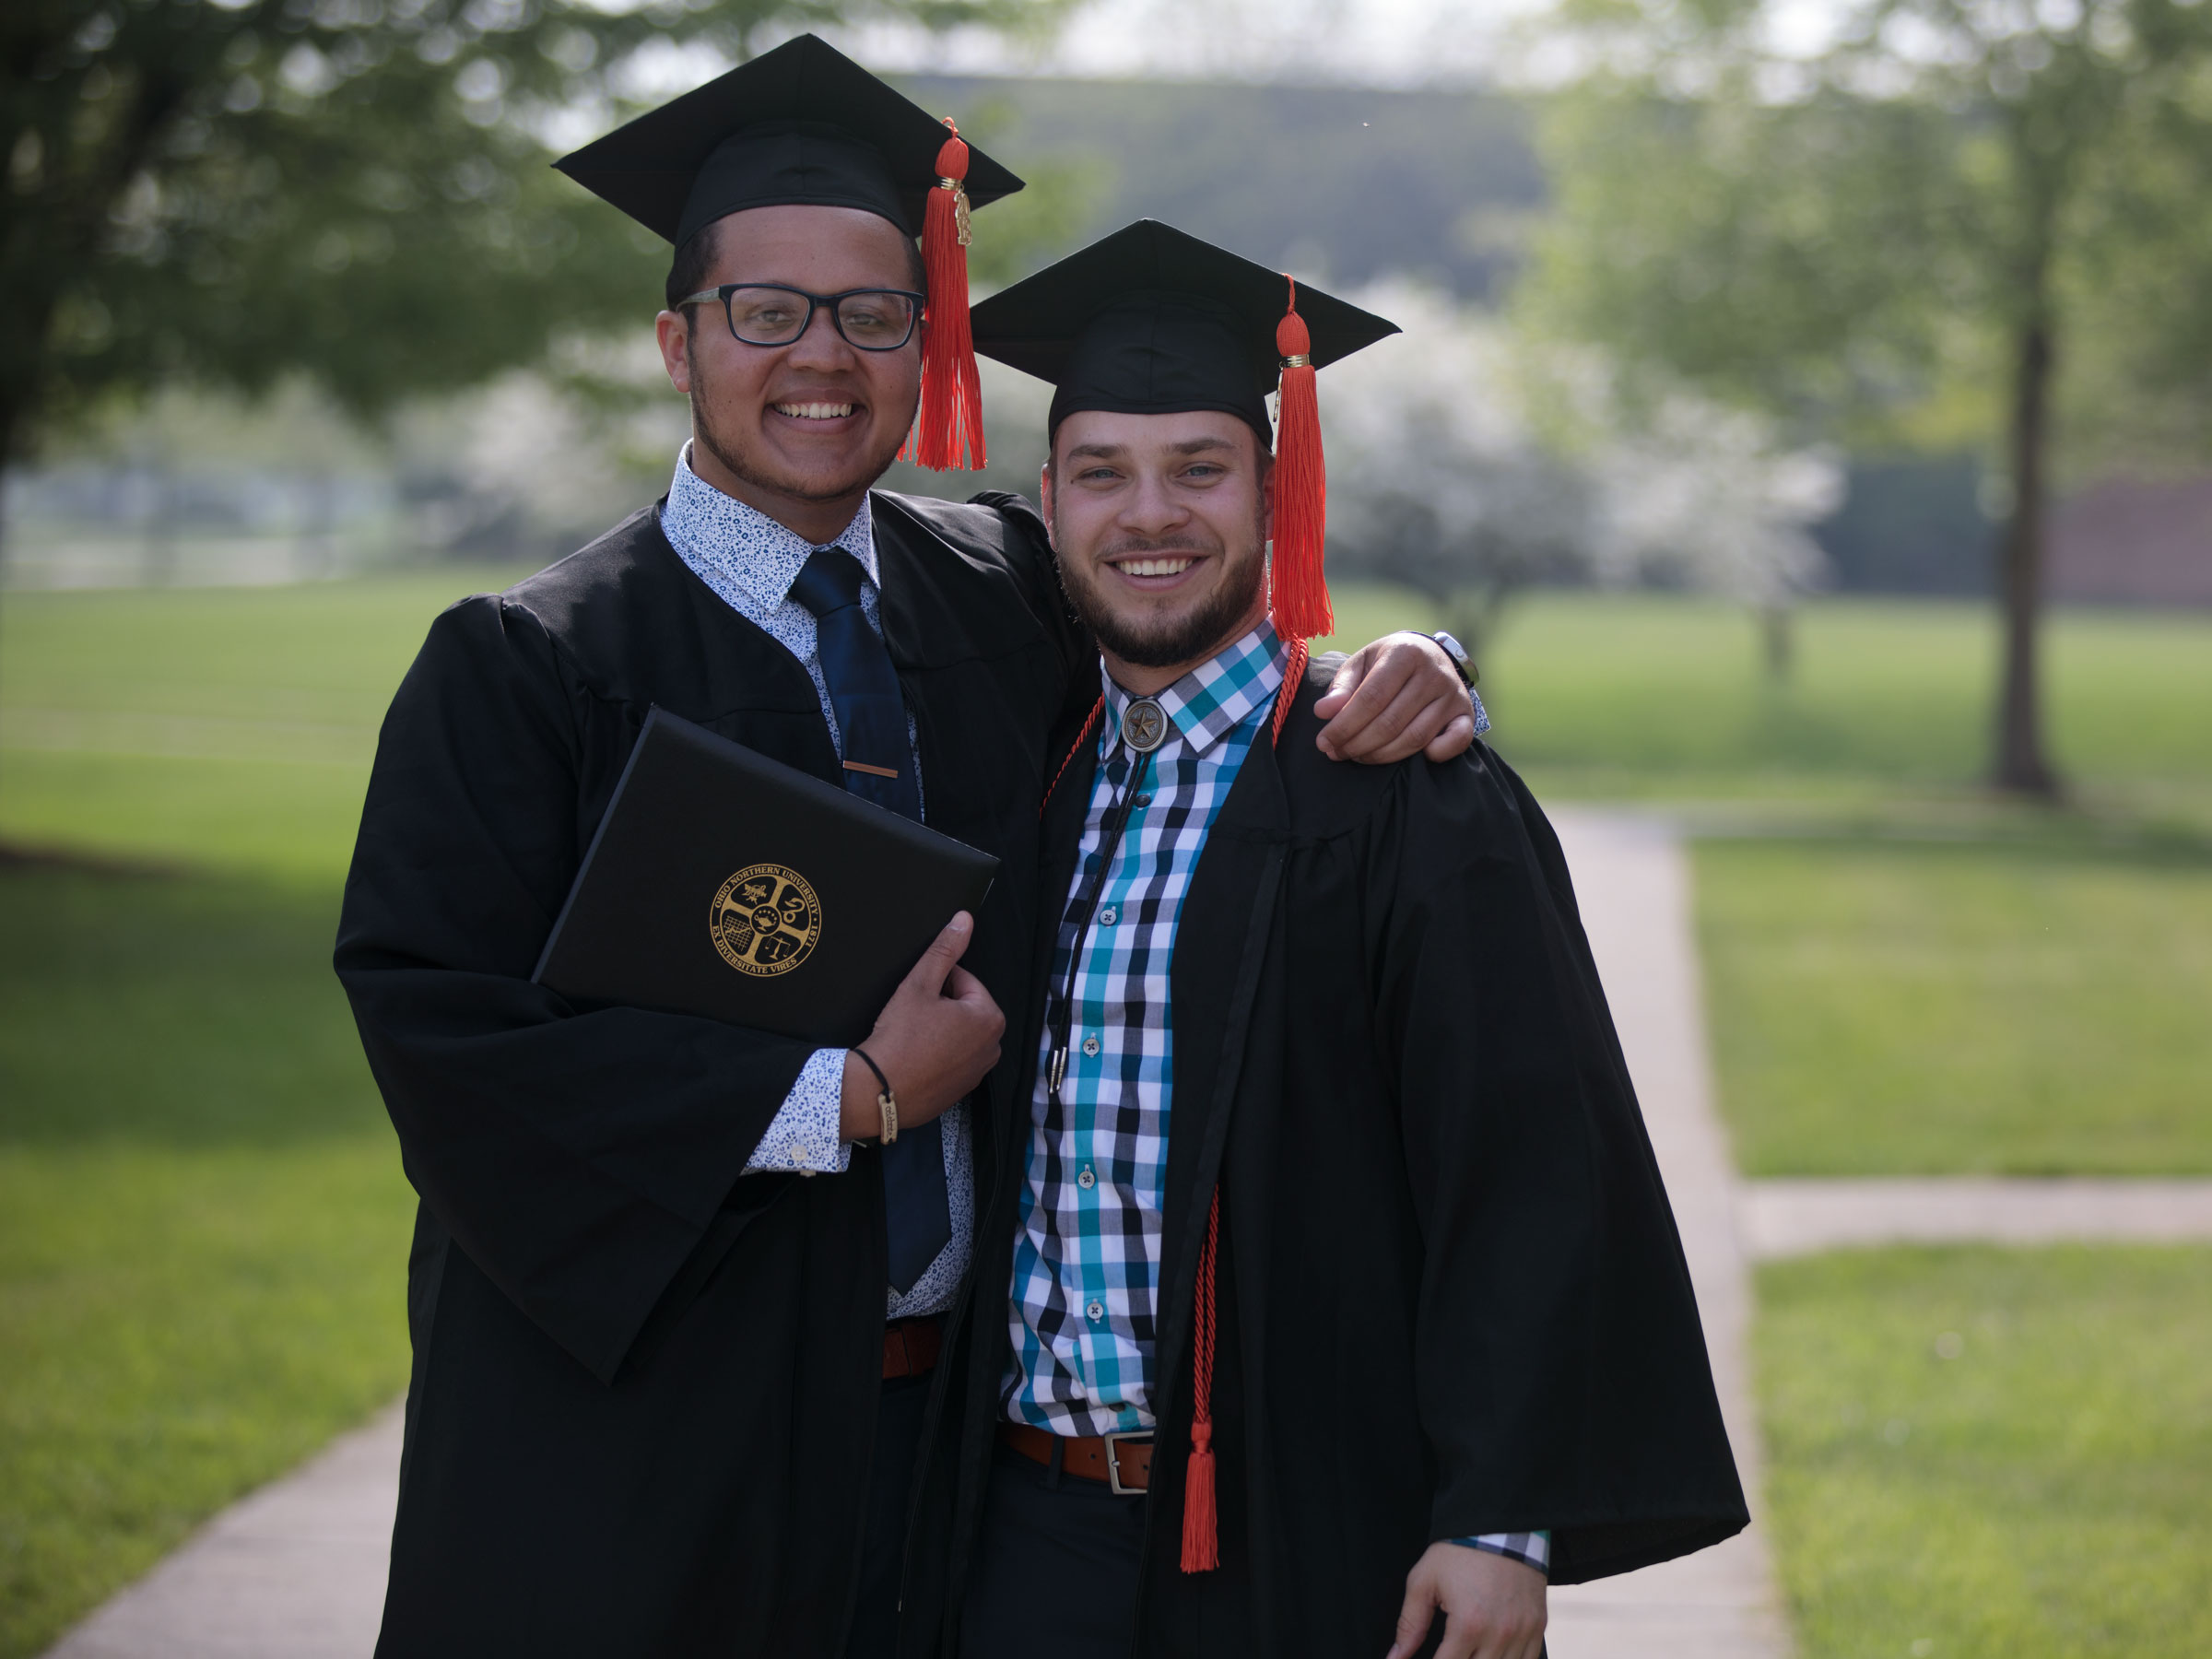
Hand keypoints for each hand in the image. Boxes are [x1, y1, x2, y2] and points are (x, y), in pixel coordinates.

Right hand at [840, 912, 1004, 1141]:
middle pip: (964, 1009)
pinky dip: (936, 1055)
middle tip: (913, 1017)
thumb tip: (964, 919)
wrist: (878, 1090)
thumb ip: (945, 949)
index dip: (936, 984)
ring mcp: (979, 1072)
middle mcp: (994, 1046)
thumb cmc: (900, 1037)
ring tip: (913, 1037)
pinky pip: (951, 1060)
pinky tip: (915, 1057)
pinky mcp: (962, 1090)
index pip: (964, 981)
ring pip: (957, 1034)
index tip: (917, 998)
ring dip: (939, 1030)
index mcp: (990, 1017)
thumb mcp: (920, 984)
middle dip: (940, 1007)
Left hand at [1314, 633, 1475, 763]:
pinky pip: (1457, 742)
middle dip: (1357, 744)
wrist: (1430, 655)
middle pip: (1390, 722)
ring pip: (1414, 738)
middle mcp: (1434, 673)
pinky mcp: (1467, 713)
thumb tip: (1323, 712)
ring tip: (1357, 757)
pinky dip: (1434, 754)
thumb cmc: (1389, 662)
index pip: (1371, 698)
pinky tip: (1410, 756)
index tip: (1324, 743)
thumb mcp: (1362, 663)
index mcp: (1405, 653)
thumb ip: (1342, 687)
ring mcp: (1454, 694)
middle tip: (1336, 753)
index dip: (1344, 725)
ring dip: (1381, 756)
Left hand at [1384, 1542, 1545, 1658]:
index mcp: (1468, 1625)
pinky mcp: (1538, 1627)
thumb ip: (1410, 1624)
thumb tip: (1396, 1657)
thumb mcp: (1424, 1581)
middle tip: (1449, 1650)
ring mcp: (1523, 1632)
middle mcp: (1499, 1634)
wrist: (1501, 1526)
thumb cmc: (1460, 1552)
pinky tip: (1491, 1652)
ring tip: (1469, 1651)